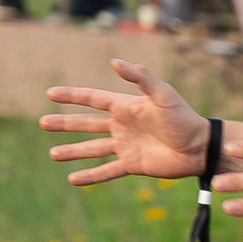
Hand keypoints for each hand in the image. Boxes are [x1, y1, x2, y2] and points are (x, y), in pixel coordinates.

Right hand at [42, 59, 209, 182]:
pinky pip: (107, 171)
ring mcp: (125, 146)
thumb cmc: (184, 118)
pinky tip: (73, 179)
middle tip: (42, 123)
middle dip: (65, 124)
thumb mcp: (163, 94)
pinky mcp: (132, 165)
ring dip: (73, 151)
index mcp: (127, 106)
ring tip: (53, 154)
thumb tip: (115, 62)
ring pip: (92, 149)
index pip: (93, 99)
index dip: (72, 96)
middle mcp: (122, 126)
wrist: (199, 147)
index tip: (50, 94)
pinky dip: (91, 176)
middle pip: (87, 124)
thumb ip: (141, 78)